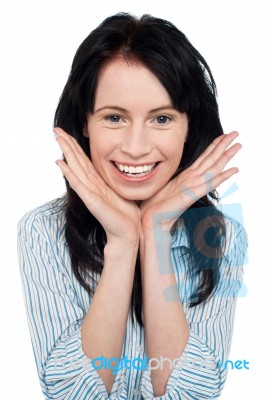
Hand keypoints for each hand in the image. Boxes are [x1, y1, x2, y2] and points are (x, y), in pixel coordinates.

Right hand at [54, 128, 140, 246]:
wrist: (127, 233)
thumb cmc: (126, 215)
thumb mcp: (122, 192)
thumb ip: (115, 182)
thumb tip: (124, 170)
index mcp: (98, 183)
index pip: (85, 161)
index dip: (76, 147)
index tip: (67, 134)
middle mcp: (92, 185)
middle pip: (77, 161)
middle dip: (67, 144)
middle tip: (56, 129)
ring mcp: (90, 193)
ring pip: (76, 168)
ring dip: (66, 152)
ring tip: (58, 139)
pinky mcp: (91, 201)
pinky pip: (78, 184)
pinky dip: (69, 173)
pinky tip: (61, 162)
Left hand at [140, 131, 240, 233]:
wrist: (153, 219)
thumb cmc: (157, 203)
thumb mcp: (167, 183)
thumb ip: (176, 175)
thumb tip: (176, 165)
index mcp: (188, 176)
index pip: (204, 157)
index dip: (214, 145)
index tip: (223, 134)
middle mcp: (193, 180)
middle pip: (212, 159)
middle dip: (224, 145)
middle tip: (236, 133)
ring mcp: (194, 187)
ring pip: (213, 168)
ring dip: (226, 156)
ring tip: (237, 145)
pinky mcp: (191, 195)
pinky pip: (209, 184)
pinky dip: (221, 177)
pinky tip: (232, 170)